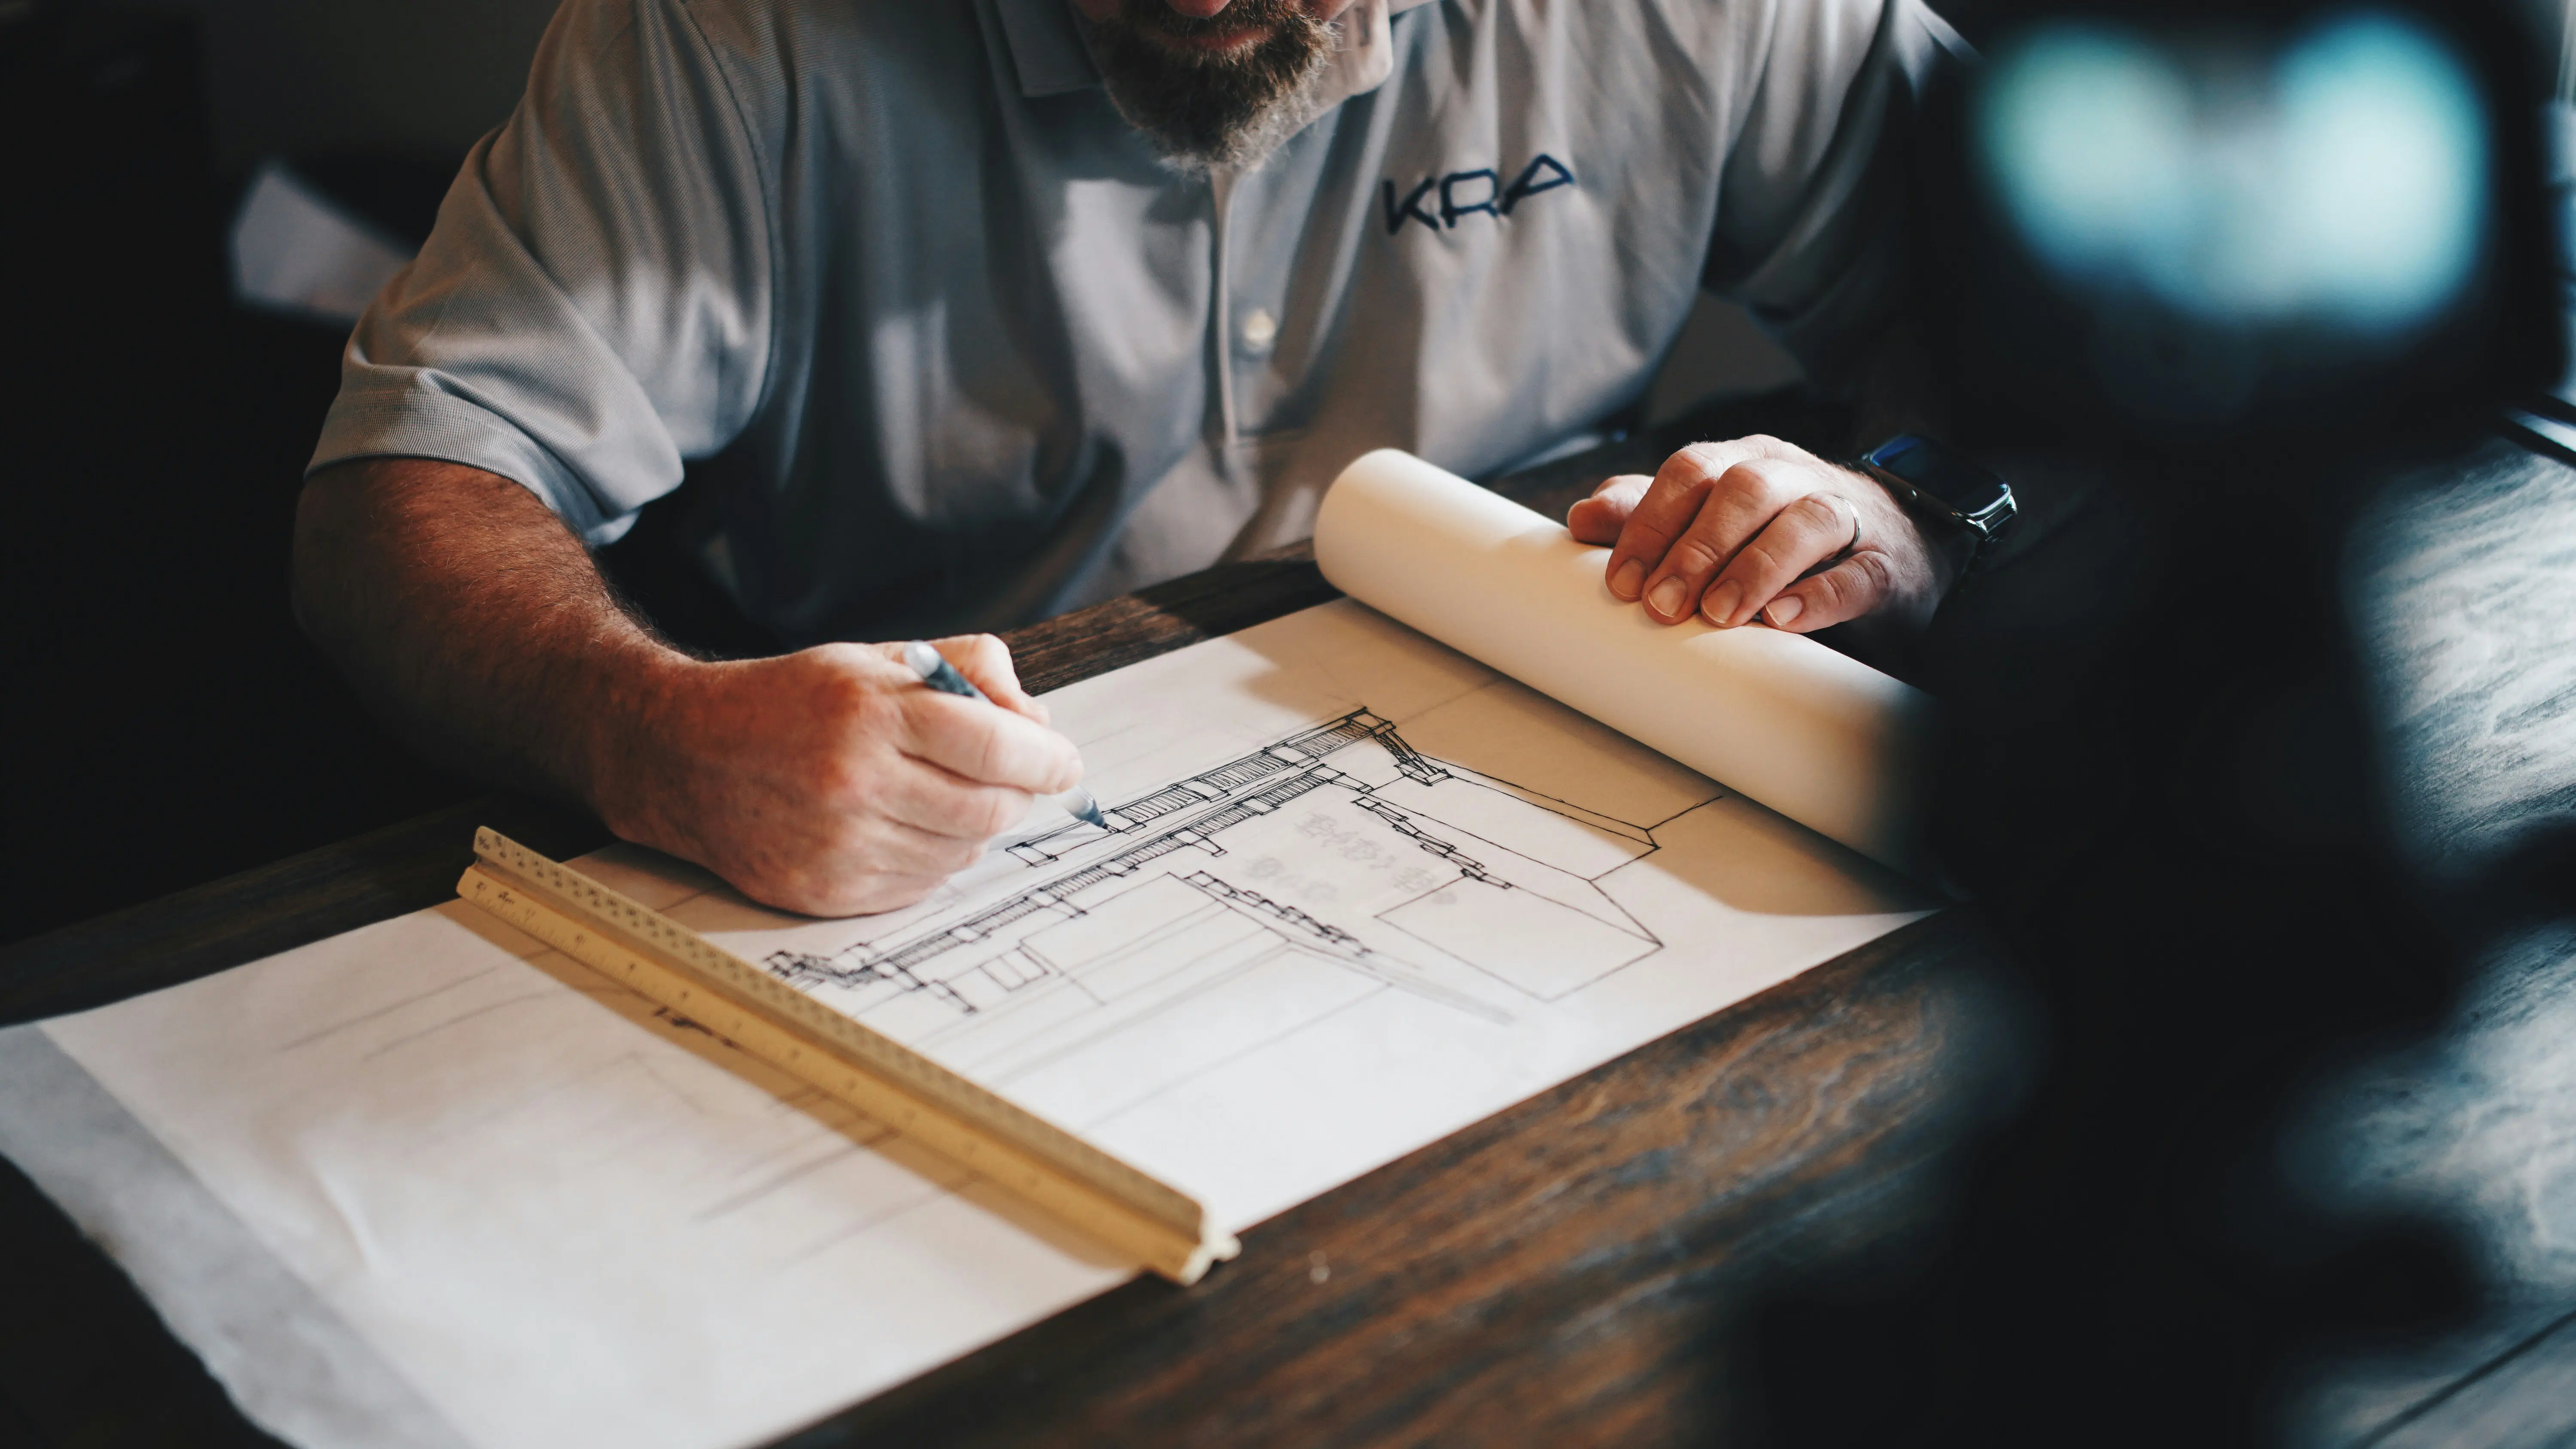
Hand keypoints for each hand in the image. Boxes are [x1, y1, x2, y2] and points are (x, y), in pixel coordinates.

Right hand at [594, 635, 1083, 916]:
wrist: (686, 756)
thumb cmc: (792, 701)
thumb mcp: (876, 658)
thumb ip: (967, 670)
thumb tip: (1038, 721)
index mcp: (870, 711)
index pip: (997, 745)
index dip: (1047, 758)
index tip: (1064, 761)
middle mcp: (855, 781)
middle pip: (991, 807)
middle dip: (1017, 793)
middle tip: (1011, 777)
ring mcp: (840, 844)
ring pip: (963, 852)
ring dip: (974, 827)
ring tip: (942, 795)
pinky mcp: (827, 891)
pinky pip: (922, 885)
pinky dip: (934, 858)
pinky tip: (906, 826)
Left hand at [1567, 435, 1959, 634]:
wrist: (1890, 545)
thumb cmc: (1778, 532)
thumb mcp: (1711, 518)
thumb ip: (1650, 514)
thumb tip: (1580, 518)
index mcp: (1743, 461)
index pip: (1690, 472)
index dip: (1650, 522)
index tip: (1621, 581)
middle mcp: (1793, 476)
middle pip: (1742, 490)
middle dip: (1695, 548)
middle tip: (1661, 604)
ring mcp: (1845, 515)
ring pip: (1803, 521)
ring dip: (1754, 567)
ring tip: (1719, 614)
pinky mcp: (1882, 564)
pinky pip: (1856, 573)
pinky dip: (1819, 595)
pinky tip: (1784, 619)